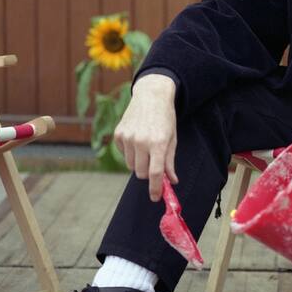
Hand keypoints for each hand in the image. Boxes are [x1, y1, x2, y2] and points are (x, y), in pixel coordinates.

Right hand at [113, 74, 177, 201]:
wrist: (151, 95)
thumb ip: (170, 162)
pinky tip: (137, 139)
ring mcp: (128, 137)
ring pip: (131, 165)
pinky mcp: (118, 134)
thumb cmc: (165, 118)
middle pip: (141, 173)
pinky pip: (124, 154)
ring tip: (146, 148)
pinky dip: (131, 152)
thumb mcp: (172, 139)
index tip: (155, 197)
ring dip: (139, 163)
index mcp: (158, 143)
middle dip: (148, 174)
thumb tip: (172, 181)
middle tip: (154, 165)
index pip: (155, 173)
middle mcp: (141, 141)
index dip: (155, 188)